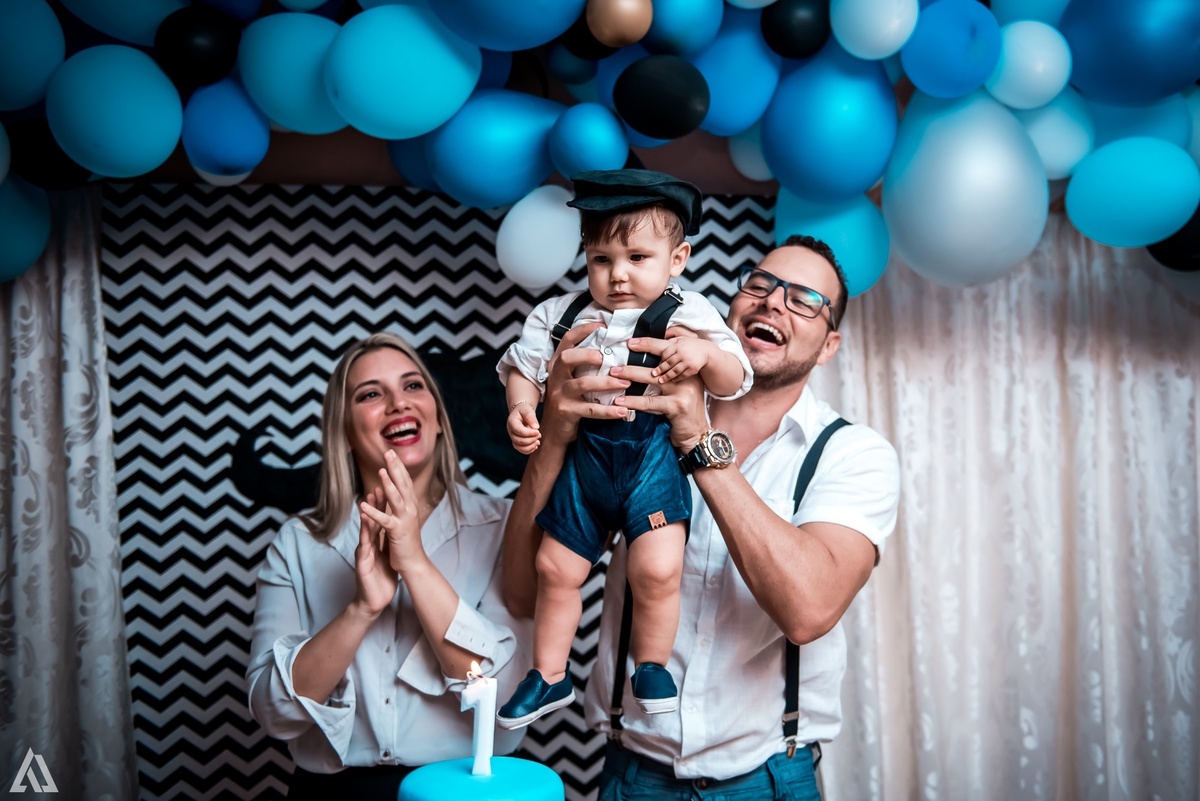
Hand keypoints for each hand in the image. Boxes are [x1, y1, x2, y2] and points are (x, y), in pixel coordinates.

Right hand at [353, 487, 398, 616]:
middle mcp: (368, 546)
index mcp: (376, 544)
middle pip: (372, 522)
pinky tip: (363, 529)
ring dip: (366, 516)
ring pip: (365, 532)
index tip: (387, 488)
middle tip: (377, 485)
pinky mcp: (362, 565)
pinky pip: (363, 549)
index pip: (380, 521)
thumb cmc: (380, 580)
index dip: (383, 506)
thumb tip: (391, 530)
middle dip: (375, 505)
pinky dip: (364, 537)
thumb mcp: (386, 558)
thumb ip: (386, 544)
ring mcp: (364, 554)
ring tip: (367, 500)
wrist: (373, 602)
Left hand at [359, 450, 427, 574]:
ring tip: (380, 471)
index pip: (405, 482)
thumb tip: (395, 490)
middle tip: (389, 452)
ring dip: (388, 484)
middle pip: (403, 485)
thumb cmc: (407, 541)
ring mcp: (405, 520)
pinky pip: (384, 520)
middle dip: (395, 468)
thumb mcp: (405, 519)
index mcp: (411, 506)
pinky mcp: (397, 532)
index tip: (392, 453)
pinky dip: (373, 512)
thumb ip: (401, 504)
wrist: (414, 563)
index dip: (399, 467)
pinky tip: (363, 505)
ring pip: (396, 499)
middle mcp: (410, 510)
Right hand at [507, 401, 540, 453]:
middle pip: (518, 440)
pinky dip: (529, 450)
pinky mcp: (517, 442)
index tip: (538, 431)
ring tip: (538, 441)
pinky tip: (535, 445)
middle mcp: (510, 431)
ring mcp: (513, 437)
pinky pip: (521, 450)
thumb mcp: (527, 410)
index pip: (518, 430)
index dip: (528, 433)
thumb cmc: (524, 410)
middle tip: (539, 434)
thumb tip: (536, 427)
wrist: (521, 413)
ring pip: (519, 447)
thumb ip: (531, 417)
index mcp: (511, 422)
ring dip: (530, 446)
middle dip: (530, 439)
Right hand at [540, 322, 630, 445]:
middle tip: (606, 357)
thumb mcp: (570, 380)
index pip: (567, 340)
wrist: (552, 431)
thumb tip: (611, 351)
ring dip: (606, 382)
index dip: (583, 329)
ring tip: (625, 383)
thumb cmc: (568, 400)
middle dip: (587, 354)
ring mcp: (559, 394)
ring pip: (582, 384)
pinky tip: (622, 411)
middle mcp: (556, 377)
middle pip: (567, 357)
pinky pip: (590, 410)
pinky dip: (608, 411)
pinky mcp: (566, 411)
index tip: (602, 324)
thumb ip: (583, 366)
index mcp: (558, 365)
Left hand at [616, 335, 708, 450]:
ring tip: (612, 377)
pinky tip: (619, 402)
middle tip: (614, 364)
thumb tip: (641, 369)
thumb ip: (667, 380)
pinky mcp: (677, 405)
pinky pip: (649, 401)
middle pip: (656, 365)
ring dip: (629, 376)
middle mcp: (687, 377)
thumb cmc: (683, 415)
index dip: (647, 348)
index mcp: (686, 372)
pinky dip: (632, 401)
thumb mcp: (678, 393)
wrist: (697, 436)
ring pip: (651, 380)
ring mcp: (683, 390)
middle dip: (633, 363)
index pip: (665, 356)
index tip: (628, 345)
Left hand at [650, 335, 711, 383]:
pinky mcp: (693, 369)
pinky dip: (677, 378)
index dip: (661, 359)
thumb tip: (661, 337)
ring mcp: (688, 362)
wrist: (707, 351)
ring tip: (661, 380)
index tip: (657, 363)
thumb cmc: (692, 345)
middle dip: (660, 369)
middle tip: (653, 374)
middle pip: (668, 363)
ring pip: (675, 371)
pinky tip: (672, 380)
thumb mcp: (682, 338)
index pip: (666, 353)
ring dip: (667, 376)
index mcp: (678, 346)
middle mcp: (682, 353)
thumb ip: (672, 339)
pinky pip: (683, 375)